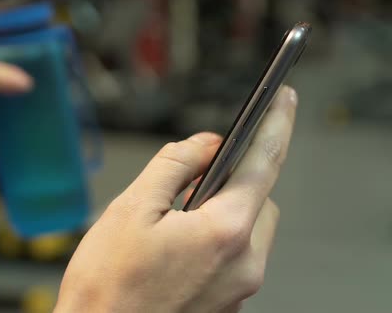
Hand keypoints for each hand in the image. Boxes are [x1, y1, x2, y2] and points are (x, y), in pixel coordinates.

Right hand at [55, 86, 296, 312]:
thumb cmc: (107, 288)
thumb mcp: (131, 209)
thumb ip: (174, 165)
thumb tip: (205, 145)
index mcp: (224, 232)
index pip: (263, 162)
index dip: (276, 123)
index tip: (284, 100)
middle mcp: (243, 265)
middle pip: (259, 200)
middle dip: (236, 180)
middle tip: (196, 179)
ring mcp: (238, 290)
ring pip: (250, 231)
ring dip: (227, 212)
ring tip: (178, 223)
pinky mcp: (227, 306)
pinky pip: (237, 258)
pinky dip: (218, 241)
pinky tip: (181, 250)